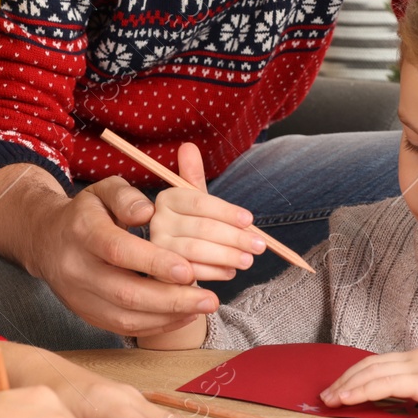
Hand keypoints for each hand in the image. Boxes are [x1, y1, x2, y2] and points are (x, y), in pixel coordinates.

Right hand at [0, 166, 220, 336]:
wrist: (47, 241)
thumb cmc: (87, 213)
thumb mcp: (103, 191)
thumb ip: (126, 196)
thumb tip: (148, 211)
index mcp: (81, 231)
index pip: (117, 250)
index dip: (153, 263)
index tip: (188, 269)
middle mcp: (76, 268)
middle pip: (124, 292)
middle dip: (171, 300)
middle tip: (210, 299)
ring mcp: (79, 297)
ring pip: (125, 318)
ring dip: (169, 317)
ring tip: (203, 308)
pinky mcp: (87, 315)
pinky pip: (124, 328)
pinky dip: (157, 326)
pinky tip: (183, 315)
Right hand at [147, 142, 262, 281]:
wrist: (171, 261)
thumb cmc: (190, 226)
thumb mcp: (194, 202)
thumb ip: (194, 177)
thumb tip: (189, 146)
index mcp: (167, 198)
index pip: (200, 202)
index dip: (227, 211)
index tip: (250, 220)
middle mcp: (157, 220)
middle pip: (202, 228)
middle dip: (235, 238)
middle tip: (260, 246)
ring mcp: (157, 247)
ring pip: (196, 250)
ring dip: (227, 256)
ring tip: (248, 260)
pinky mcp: (160, 271)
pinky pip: (191, 271)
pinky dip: (214, 272)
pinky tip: (230, 272)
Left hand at [319, 342, 417, 408]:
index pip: (383, 362)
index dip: (360, 373)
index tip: (345, 384)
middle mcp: (416, 358)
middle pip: (370, 364)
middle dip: (345, 379)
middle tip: (327, 394)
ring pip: (370, 373)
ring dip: (346, 386)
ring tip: (329, 399)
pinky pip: (382, 385)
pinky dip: (359, 391)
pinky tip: (346, 399)